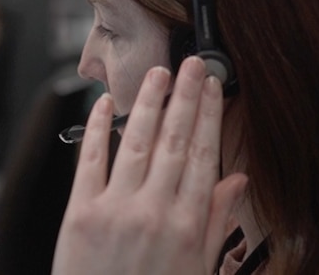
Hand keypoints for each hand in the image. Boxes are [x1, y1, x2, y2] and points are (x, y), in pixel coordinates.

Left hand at [52, 57, 247, 274]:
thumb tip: (237, 182)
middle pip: (175, 140)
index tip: (214, 89)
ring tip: (159, 73)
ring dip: (149, 102)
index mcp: (188, 225)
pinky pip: (90, 160)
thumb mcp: (199, 269)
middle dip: (186, 96)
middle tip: (193, 64)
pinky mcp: (80, 213)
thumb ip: (217, 222)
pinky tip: (105, 105)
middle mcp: (154, 211)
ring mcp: (116, 209)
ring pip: (137, 141)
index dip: (210, 116)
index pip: (204, 156)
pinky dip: (98, 129)